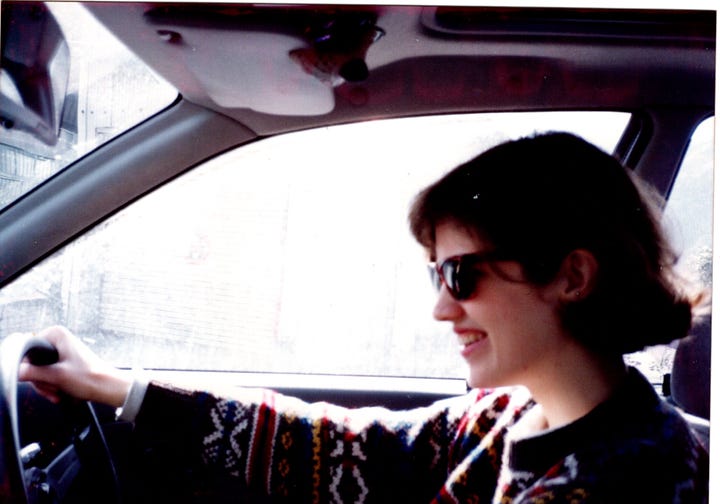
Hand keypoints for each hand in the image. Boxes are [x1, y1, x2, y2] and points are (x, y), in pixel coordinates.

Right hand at [17, 325, 131, 407]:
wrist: (107, 387)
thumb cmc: (90, 378)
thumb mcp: (56, 376)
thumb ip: (33, 373)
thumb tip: (18, 371)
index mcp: (56, 334)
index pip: (27, 352)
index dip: (32, 369)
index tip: (42, 380)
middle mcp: (58, 338)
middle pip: (33, 363)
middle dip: (41, 380)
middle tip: (53, 389)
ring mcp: (61, 350)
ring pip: (40, 371)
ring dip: (47, 385)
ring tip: (58, 392)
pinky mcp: (64, 361)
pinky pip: (49, 374)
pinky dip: (52, 385)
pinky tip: (60, 393)